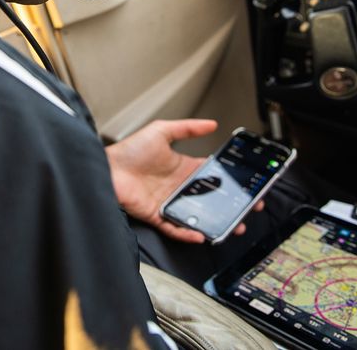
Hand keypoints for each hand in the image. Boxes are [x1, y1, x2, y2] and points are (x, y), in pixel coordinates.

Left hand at [105, 119, 263, 242]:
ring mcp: (169, 202)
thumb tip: (211, 123)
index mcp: (182, 168)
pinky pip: (176, 228)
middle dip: (230, 205)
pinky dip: (189, 233)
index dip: (229, 182)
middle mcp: (178, 187)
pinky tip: (203, 234)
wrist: (107, 167)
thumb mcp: (161, 131)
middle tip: (249, 208)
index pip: (211, 176)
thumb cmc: (129, 150)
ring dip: (216, 222)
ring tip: (234, 226)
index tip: (247, 185)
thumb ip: (187, 128)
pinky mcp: (157, 215)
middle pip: (210, 199)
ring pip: (198, 216)